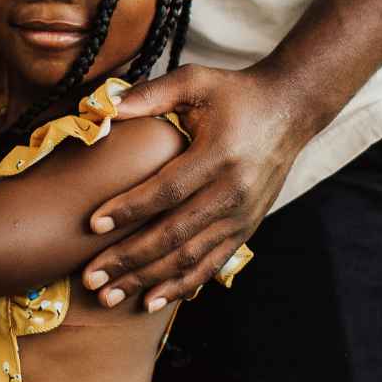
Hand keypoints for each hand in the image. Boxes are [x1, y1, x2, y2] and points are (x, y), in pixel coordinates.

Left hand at [79, 64, 314, 311]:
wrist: (290, 110)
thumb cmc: (235, 94)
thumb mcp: (195, 81)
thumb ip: (150, 94)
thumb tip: (102, 108)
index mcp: (219, 155)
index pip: (168, 190)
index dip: (130, 210)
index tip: (93, 225)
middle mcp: (234, 191)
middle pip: (175, 235)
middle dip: (129, 259)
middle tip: (91, 276)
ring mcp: (243, 215)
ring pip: (190, 258)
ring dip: (148, 281)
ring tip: (110, 297)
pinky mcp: (246, 228)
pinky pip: (210, 264)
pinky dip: (180, 285)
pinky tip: (151, 300)